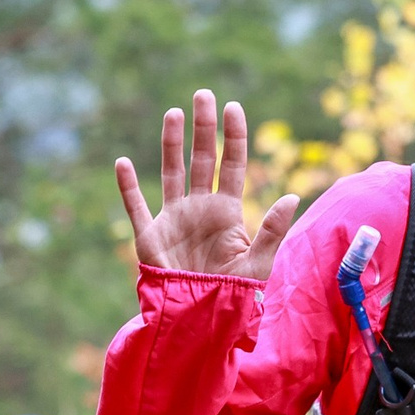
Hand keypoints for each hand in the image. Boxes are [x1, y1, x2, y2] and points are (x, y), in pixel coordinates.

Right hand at [115, 91, 301, 279]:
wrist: (199, 320)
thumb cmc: (232, 296)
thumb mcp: (258, 263)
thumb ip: (273, 230)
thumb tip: (292, 196)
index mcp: (228, 213)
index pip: (233, 166)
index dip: (233, 137)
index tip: (233, 107)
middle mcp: (200, 209)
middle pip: (202, 160)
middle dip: (203, 128)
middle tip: (203, 94)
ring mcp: (174, 219)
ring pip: (171, 172)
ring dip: (171, 143)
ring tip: (174, 113)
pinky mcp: (150, 236)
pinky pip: (136, 207)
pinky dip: (127, 187)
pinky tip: (122, 163)